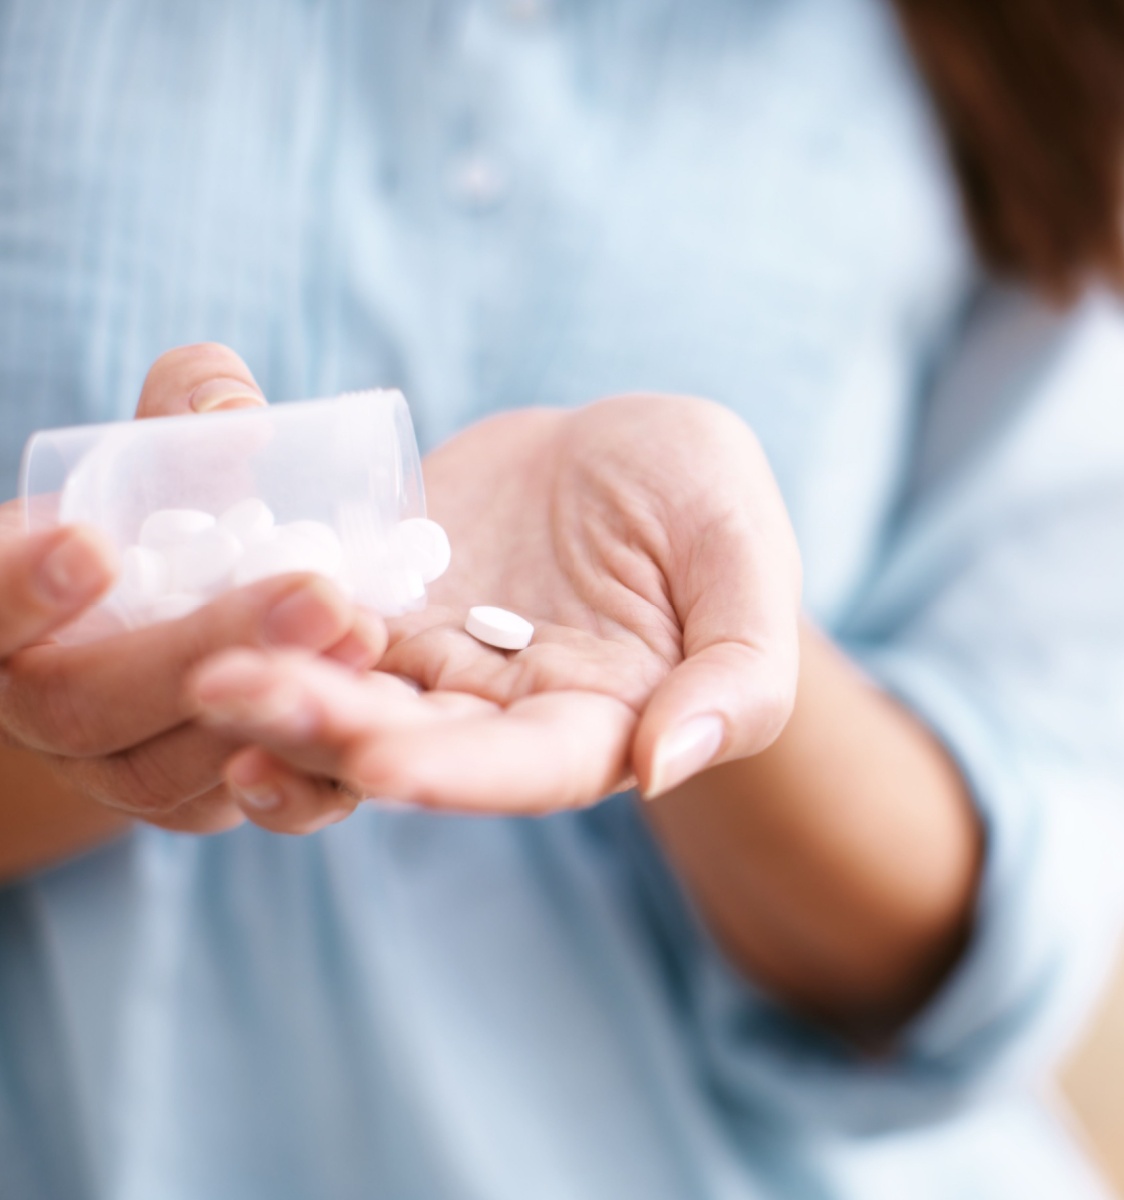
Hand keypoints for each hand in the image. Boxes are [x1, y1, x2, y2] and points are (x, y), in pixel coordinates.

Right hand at [0, 345, 384, 834]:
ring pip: (163, 773)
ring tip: (362, 636)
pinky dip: (304, 768)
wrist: (169, 627)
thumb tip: (239, 409)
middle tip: (318, 596)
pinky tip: (369, 710)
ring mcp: (107, 770)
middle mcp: (34, 707)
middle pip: (85, 706)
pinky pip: (234, 809)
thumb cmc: (153, 521)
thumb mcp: (156, 457)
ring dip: (268, 708)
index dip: (17, 589)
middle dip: (203, 649)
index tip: (90, 544)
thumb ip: (185, 415)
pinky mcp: (187, 802)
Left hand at [192, 394, 802, 828]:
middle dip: (328, 729)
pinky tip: (209, 608)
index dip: (459, 772)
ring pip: (350, 698)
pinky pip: (317, 626)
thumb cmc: (707, 500)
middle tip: (237, 695)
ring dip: (276, 694)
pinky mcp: (384, 604)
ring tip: (205, 670)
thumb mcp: (748, 559)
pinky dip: (267, 627)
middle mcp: (503, 715)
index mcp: (601, 722)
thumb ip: (738, 674)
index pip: (529, 769)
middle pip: (414, 742)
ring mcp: (434, 663)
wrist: (625, 452)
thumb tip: (665, 766)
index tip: (382, 763)